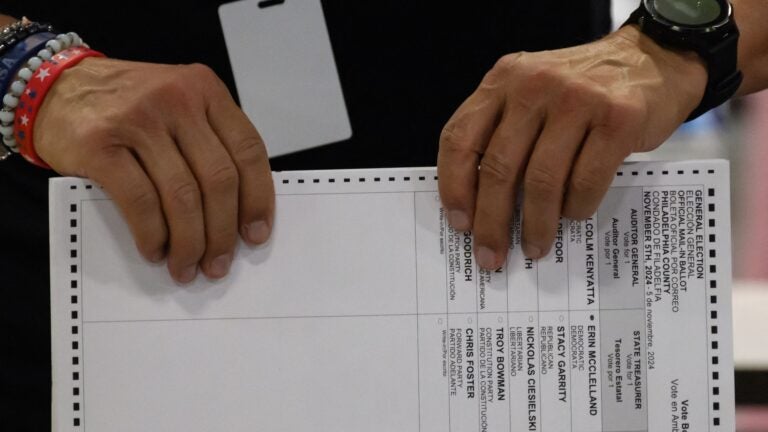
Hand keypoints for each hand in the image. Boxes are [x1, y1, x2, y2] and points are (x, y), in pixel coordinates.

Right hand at [35, 58, 274, 282]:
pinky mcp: (100, 145)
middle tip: (219, 263)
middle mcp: (176, 99)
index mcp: (205, 90)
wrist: (54, 87)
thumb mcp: (178, 105)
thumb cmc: (125, 105)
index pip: (248, 150)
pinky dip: (152, 234)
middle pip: (218, 179)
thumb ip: (209, 141)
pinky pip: (140, 201)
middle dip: (223, 232)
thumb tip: (238, 211)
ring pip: (183, 196)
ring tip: (186, 267)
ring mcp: (138, 120)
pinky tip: (155, 250)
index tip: (256, 234)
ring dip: (190, 242)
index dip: (258, 199)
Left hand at [438, 26, 707, 268]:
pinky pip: (585, 181)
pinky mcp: (618, 119)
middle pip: (499, 167)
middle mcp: (534, 85)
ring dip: (536, 224)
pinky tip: (573, 216)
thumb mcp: (530, 92)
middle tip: (491, 255)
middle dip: (492, 221)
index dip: (454, 187)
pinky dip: (576, 208)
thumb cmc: (583, 90)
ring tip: (535, 247)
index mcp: (503, 79)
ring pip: (542, 180)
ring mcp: (577, 99)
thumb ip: (502, 131)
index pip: (460, 138)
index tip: (460, 223)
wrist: (653, 58)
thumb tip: (479, 204)